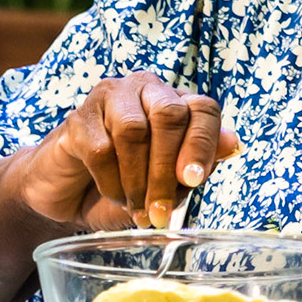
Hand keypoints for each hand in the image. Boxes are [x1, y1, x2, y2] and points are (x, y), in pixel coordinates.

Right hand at [12, 72, 240, 229]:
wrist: (69, 195)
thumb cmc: (125, 185)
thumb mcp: (168, 185)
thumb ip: (196, 165)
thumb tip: (232, 142)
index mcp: (174, 102)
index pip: (202, 109)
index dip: (203, 144)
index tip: (194, 181)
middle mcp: (144, 90)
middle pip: (169, 114)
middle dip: (166, 169)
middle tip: (161, 211)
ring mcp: (108, 98)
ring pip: (133, 130)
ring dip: (136, 179)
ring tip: (136, 208)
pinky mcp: (77, 119)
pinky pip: (100, 149)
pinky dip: (110, 182)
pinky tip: (112, 195)